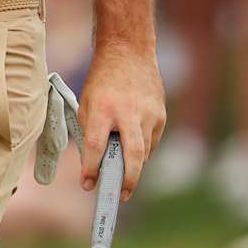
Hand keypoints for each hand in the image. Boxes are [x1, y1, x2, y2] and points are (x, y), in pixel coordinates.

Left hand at [78, 43, 165, 201]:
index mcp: (102, 108)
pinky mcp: (160, 115)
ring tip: (123, 173)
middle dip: (127, 179)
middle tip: (121, 195)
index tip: (87, 183)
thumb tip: (96, 163)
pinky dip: (142, 151)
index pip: (95, 145)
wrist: (129, 52)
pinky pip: (151, 142)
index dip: (90, 167)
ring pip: (144, 152)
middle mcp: (127, 112)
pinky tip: (133, 148)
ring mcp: (148, 114)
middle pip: (132, 154)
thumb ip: (90, 131)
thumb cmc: (102, 80)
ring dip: (133, 166)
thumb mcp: (87, 101)